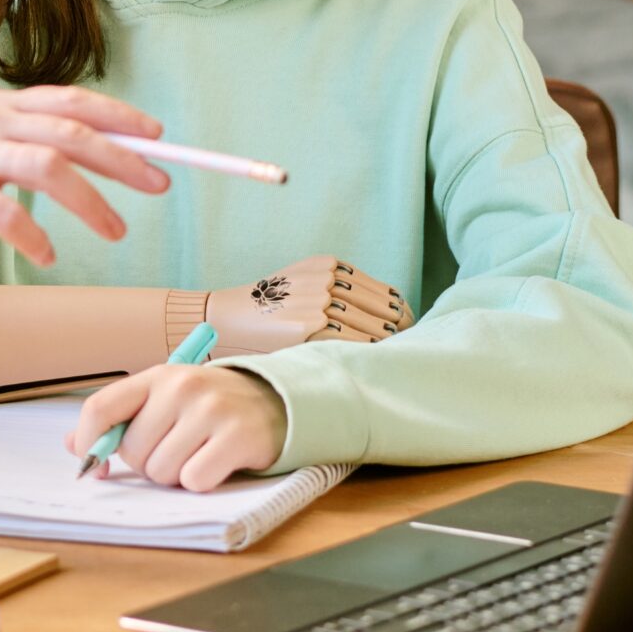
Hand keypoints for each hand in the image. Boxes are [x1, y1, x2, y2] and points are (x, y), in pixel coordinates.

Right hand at [0, 86, 170, 266]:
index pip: (70, 101)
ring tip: (115, 229)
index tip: (157, 135)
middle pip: (73, 132)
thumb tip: (70, 153)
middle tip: (159, 184)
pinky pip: (7, 214)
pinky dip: (36, 237)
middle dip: (125, 159)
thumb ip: (10, 136)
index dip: (118, 116)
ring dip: (92, 201)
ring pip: (50, 167)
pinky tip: (46, 254)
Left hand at [66, 364, 288, 489]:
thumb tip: (72, 445)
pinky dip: (201, 482)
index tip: (94, 468)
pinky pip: (194, 482)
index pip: (100, 408)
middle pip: (132, 451)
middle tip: (173, 452)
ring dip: (175, 476)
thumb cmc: (209, 407)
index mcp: (156, 375)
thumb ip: (120, 420)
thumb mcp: (164, 401)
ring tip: (196, 455)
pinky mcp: (238, 436)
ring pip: (162, 471)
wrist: (275, 402)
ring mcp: (211, 409)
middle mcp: (182, 386)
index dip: (90, 445)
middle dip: (147, 465)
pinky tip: (216, 464)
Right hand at [208, 255, 413, 354]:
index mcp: (330, 265)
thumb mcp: (304, 284)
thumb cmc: (268, 308)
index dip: (403, 316)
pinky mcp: (311, 327)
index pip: (387, 293)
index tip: (407, 333)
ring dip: (386, 349)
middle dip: (399, 334)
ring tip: (388, 364)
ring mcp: (321, 303)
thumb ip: (340, 291)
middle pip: (386, 312)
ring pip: (376, 330)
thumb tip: (393, 317)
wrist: (225, 317)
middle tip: (405, 354)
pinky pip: (356, 345)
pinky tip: (367, 366)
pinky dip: (367, 356)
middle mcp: (329, 279)